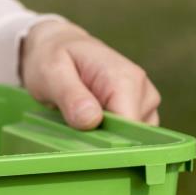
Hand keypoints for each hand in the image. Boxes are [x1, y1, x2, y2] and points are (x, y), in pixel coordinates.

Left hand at [20, 19, 160, 129]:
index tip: (83, 148)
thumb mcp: (52, 73)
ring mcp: (144, 103)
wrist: (61, 46)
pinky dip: (109, 139)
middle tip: (72, 132)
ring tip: (78, 123)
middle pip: (132, 136)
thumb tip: (91, 120)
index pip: (129, 125)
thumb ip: (71, 96)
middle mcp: (142, 91)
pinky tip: (88, 127)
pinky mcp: (139, 113)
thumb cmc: (54, 57)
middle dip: (104, 143)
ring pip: (132, 140)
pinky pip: (128, 137)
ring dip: (105, 141)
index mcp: (125, 79)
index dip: (108, 143)